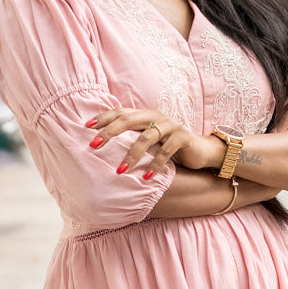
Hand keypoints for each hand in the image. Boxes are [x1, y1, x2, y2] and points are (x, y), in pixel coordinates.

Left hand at [87, 107, 221, 178]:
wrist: (201, 151)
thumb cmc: (169, 147)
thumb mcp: (149, 142)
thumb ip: (131, 138)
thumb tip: (103, 146)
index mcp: (145, 115)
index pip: (120, 112)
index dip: (103, 118)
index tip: (86, 126)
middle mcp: (156, 117)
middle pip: (129, 120)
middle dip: (110, 132)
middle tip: (93, 145)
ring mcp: (170, 126)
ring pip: (147, 137)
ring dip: (132, 154)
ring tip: (120, 170)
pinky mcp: (183, 137)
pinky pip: (167, 150)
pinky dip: (156, 164)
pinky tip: (146, 176)